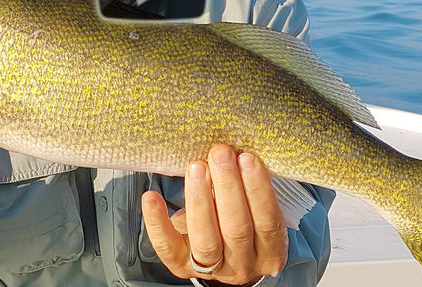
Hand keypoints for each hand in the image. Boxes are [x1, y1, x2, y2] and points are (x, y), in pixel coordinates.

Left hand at [142, 145, 288, 285]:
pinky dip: (159, 221)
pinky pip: (168, 247)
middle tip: (220, 154)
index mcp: (270, 251)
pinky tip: (152, 197)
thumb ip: (248, 188)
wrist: (224, 257)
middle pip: (236, 230)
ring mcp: (213, 270)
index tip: (247, 158)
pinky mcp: (181, 268)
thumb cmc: (242, 221)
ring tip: (197, 167)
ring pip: (206, 240)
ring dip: (200, 200)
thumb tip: (232, 151)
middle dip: (228, 188)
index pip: (268, 223)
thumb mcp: (256, 211)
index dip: (258, 190)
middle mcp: (243, 266)